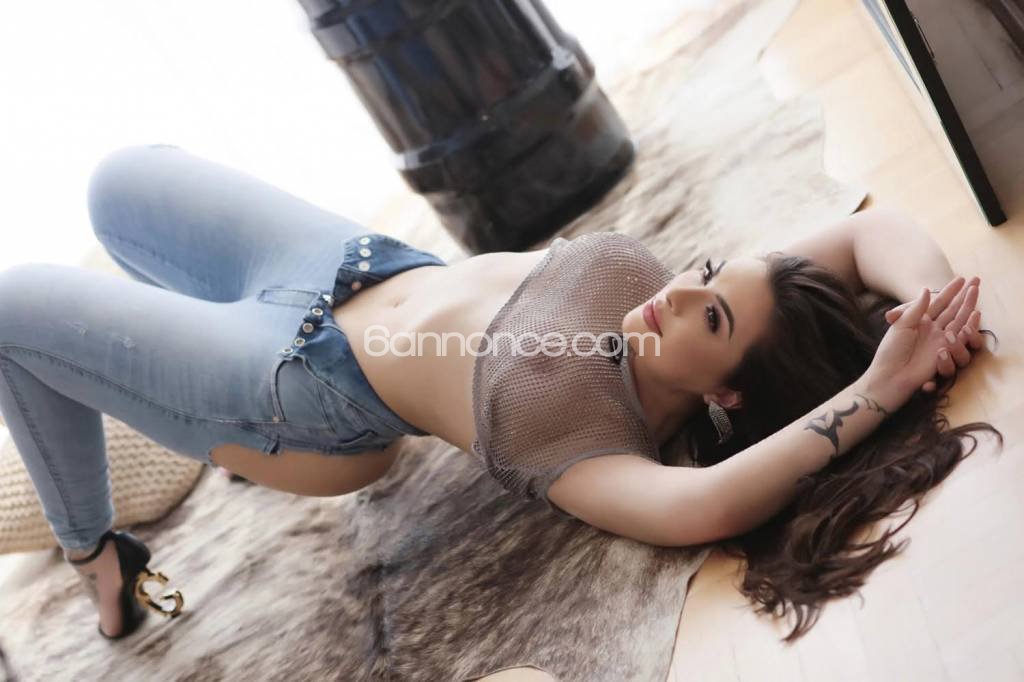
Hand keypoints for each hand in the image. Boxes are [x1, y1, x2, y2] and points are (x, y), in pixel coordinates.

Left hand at [882, 276, 985, 392]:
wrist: (890, 375)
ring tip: (973, 301)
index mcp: (921, 321)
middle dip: (966, 296)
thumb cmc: (891, 350)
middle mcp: (933, 330)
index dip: (950, 291)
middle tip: (977, 281)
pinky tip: (970, 322)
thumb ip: (915, 308)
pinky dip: (968, 332)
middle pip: (954, 310)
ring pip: (960, 324)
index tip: (961, 277)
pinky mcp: (946, 354)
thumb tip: (926, 289)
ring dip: (967, 312)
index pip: (939, 302)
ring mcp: (941, 342)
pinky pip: (961, 341)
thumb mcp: (902, 325)